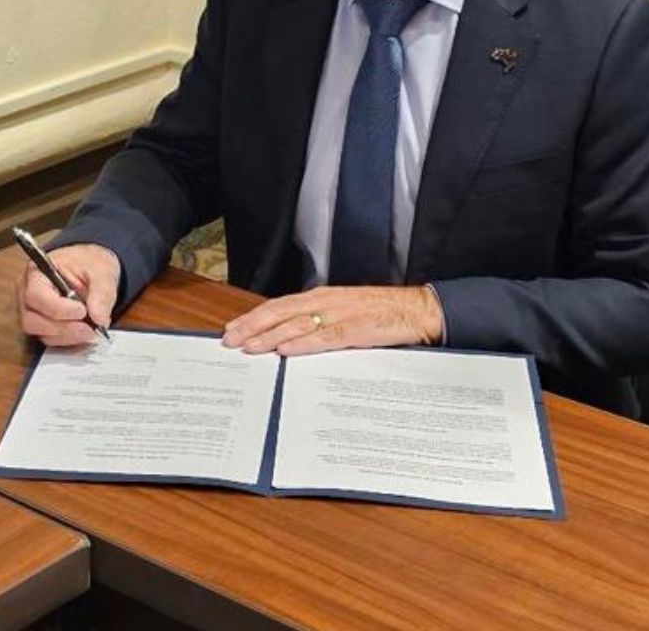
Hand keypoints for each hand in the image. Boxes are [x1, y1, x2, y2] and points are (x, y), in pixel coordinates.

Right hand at [16, 243, 120, 346]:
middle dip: (62, 328)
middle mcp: (27, 293)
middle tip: (89, 329)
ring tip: (90, 330)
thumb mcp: (101, 270)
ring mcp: (32, 311)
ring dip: (66, 336)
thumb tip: (100, 318)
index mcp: (36, 271)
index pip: (36, 296)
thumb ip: (102, 292)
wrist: (89, 266)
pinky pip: (49, 339)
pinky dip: (68, 340)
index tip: (82, 311)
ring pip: (40, 333)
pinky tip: (83, 333)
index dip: (58, 308)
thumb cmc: (87, 262)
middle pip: (31, 320)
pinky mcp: (41, 325)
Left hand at [220, 285, 443, 355]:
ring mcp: (341, 314)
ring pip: (297, 324)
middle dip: (253, 326)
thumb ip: (318, 323)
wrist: (418, 309)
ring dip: (270, 336)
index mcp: (322, 297)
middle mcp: (326, 301)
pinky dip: (303, 344)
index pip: (279, 306)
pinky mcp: (357, 329)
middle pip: (280, 313)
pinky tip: (285, 351)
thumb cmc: (381, 314)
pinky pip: (325, 337)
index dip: (254, 317)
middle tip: (229, 340)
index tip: (233, 329)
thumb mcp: (344, 313)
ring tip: (248, 347)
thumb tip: (289, 340)